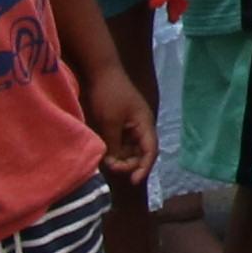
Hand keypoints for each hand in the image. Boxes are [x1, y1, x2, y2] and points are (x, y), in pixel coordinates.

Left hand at [84, 61, 155, 182]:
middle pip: (140, 153)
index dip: (144, 168)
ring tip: (105, 161)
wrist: (100, 71)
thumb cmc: (109, 95)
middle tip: (110, 166)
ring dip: (120, 158)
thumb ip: (114, 145)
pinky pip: (120, 142)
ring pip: (129, 150)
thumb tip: (114, 162)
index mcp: (144, 124)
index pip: (150, 151)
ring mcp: (130, 125)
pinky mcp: (120, 123)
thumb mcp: (110, 122)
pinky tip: (104, 153)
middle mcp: (141, 127)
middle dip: (128, 163)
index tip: (133, 181)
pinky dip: (114, 150)